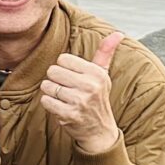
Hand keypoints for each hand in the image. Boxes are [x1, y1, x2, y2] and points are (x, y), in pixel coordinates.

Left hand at [39, 32, 125, 157]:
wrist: (100, 130)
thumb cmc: (97, 98)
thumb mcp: (103, 74)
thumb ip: (105, 52)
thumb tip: (118, 33)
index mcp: (97, 73)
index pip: (63, 59)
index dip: (64, 68)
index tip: (73, 78)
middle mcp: (90, 86)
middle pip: (52, 71)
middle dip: (56, 80)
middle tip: (67, 89)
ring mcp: (80, 101)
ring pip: (47, 86)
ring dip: (52, 93)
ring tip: (64, 99)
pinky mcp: (69, 115)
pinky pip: (46, 101)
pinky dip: (49, 104)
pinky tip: (61, 108)